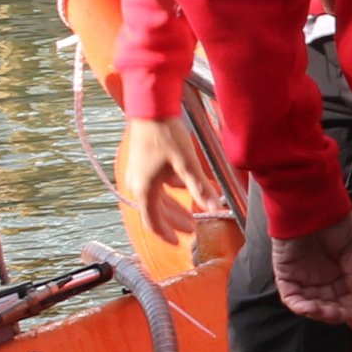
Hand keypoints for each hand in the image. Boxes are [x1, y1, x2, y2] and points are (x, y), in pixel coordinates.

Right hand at [117, 117, 221, 252]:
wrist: (150, 107)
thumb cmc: (164, 133)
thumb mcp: (186, 163)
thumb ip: (199, 187)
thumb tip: (212, 207)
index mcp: (145, 190)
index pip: (153, 222)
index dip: (166, 235)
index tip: (178, 243)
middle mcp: (138, 184)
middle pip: (156, 212)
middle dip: (174, 222)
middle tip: (192, 230)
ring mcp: (139, 173)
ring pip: (157, 199)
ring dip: (173, 208)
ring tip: (190, 214)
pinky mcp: (143, 163)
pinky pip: (156, 185)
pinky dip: (170, 191)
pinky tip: (184, 186)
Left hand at [272, 216, 351, 330]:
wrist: (310, 203)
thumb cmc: (333, 220)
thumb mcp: (351, 246)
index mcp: (339, 272)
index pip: (345, 298)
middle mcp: (321, 278)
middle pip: (329, 305)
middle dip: (338, 314)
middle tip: (345, 316)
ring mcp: (302, 278)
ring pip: (311, 305)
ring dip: (321, 313)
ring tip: (330, 313)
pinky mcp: (286, 275)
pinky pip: (291, 297)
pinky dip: (300, 306)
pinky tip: (312, 309)